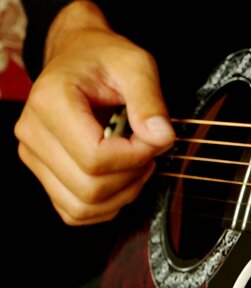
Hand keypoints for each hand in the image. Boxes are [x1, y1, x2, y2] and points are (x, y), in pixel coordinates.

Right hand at [14, 1, 174, 224]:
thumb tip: (161, 137)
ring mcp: (34, 156)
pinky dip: (106, 205)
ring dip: (122, 194)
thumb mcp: (136, 65)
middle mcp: (33, 133)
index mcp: (51, 102)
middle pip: (89, 188)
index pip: (95, 158)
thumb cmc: (104, 59)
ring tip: (138, 163)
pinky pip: (75, 211)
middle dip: (132, 176)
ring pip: (82, 207)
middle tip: (150, 149)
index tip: (155, 138)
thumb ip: (150, 100)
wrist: (80, 57)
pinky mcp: (44, 173)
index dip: (136, 156)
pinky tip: (123, 179)